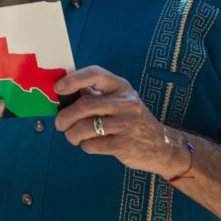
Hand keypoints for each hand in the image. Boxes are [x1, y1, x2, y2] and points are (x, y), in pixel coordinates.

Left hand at [53, 66, 189, 177]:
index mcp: (121, 87)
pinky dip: (85, 146)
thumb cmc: (130, 120)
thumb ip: (95, 95)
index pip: (95, 74)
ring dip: (72, 134)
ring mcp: (127, 124)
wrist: (162, 146)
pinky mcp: (125, 145)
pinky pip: (93, 145)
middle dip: (65, 117)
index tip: (57, 88)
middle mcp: (126, 102)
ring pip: (85, 127)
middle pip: (84, 106)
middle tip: (59, 124)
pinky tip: (89, 144)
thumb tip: (62, 93)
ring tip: (72, 136)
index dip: (73, 80)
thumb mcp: (119, 101)